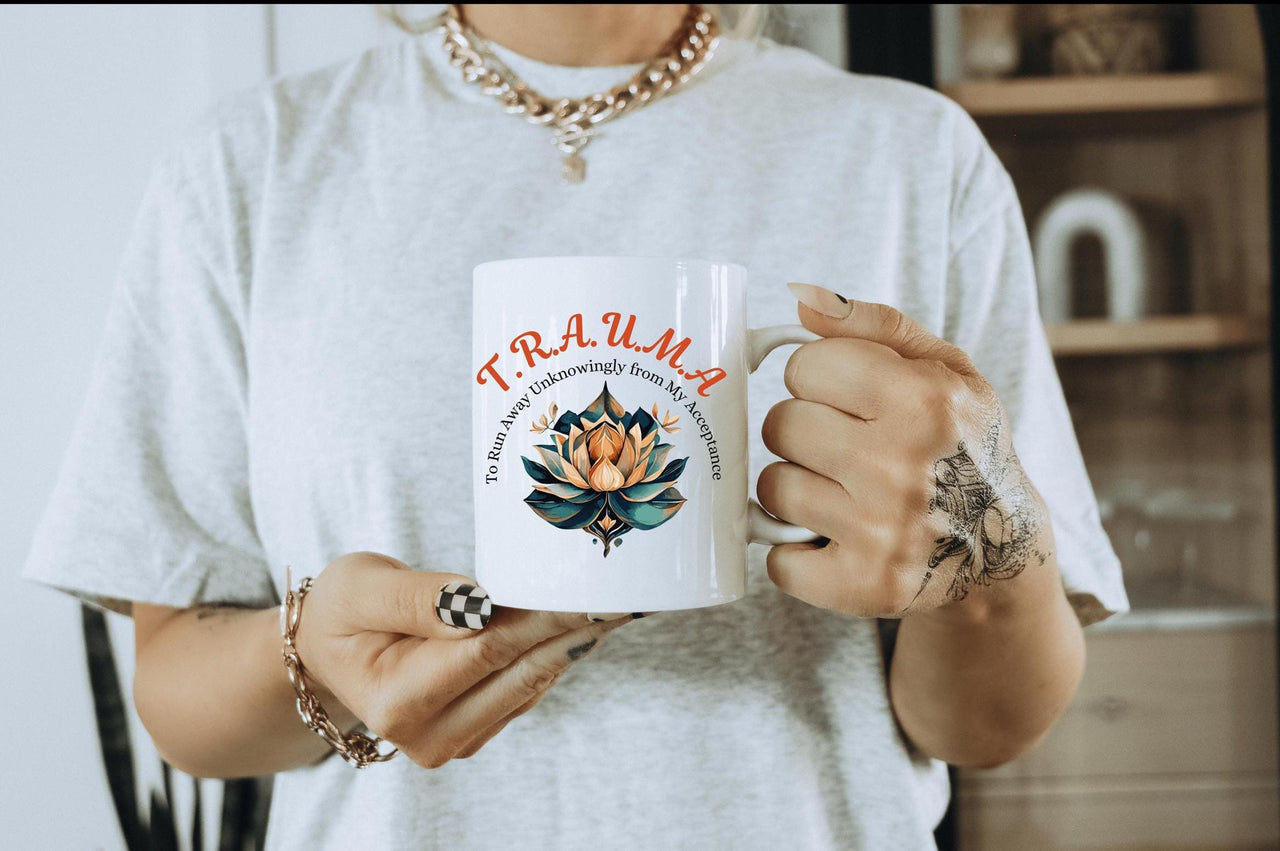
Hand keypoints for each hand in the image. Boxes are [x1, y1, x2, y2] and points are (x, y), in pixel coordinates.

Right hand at [294, 552, 635, 767]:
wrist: (327, 650)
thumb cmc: (342, 611)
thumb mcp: (362, 587)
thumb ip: (418, 597)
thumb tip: (478, 603)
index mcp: (397, 702)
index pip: (487, 651)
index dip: (542, 618)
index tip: (590, 591)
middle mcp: (429, 736)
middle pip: (520, 672)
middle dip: (575, 630)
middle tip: (627, 595)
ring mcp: (454, 739)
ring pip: (532, 683)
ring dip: (574, 641)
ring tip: (617, 602)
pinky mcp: (475, 730)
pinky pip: (527, 688)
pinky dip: (555, 652)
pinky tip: (584, 621)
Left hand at [757, 284, 1051, 618]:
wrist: (1000, 549)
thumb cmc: (961, 444)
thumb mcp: (944, 368)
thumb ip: (873, 324)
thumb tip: (801, 297)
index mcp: (923, 401)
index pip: (804, 366)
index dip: (819, 379)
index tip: (847, 398)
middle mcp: (902, 466)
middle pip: (780, 425)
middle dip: (803, 432)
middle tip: (843, 448)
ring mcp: (881, 533)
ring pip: (772, 488)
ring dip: (796, 489)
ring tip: (841, 492)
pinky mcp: (864, 586)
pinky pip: (777, 561)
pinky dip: (794, 554)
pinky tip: (832, 540)